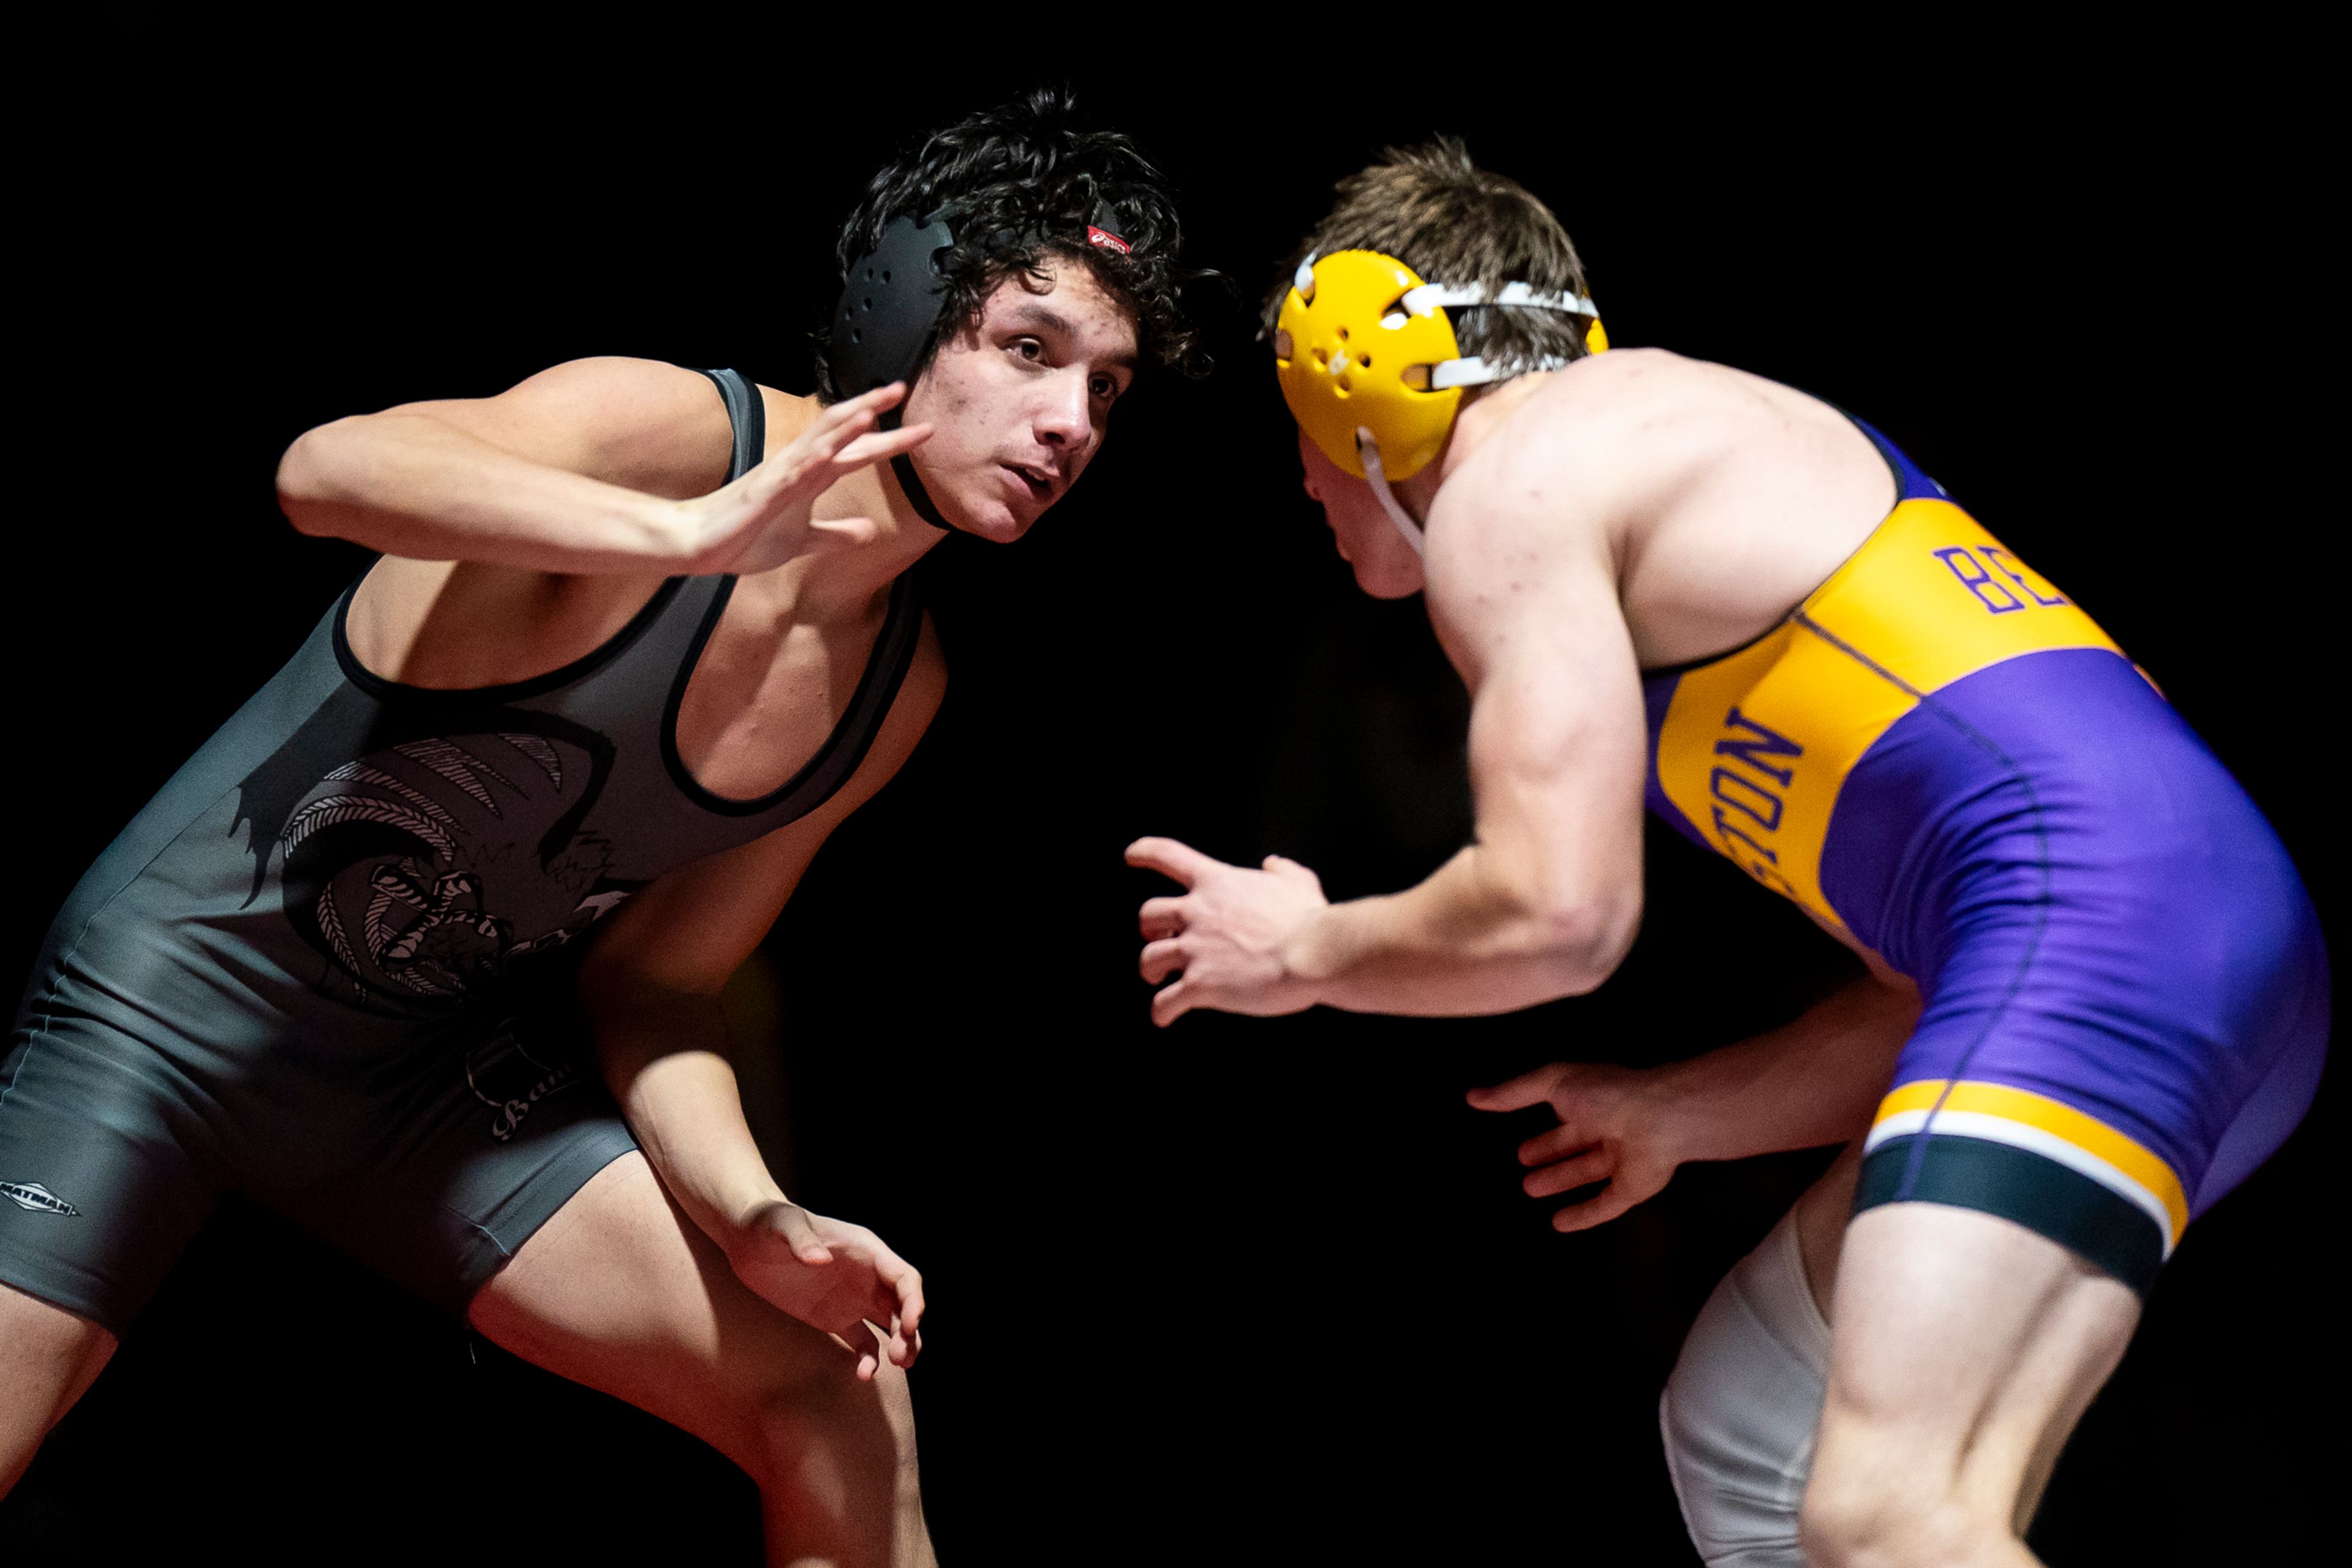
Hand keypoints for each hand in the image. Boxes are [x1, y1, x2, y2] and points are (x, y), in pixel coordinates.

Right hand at [678, 384, 932, 573]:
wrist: (704, 546)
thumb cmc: (750, 538)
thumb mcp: (805, 540)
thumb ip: (836, 532)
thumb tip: (870, 532)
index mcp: (811, 477)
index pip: (858, 452)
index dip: (891, 440)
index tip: (925, 429)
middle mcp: (798, 468)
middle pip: (840, 430)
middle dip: (870, 409)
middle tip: (901, 388)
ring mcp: (779, 478)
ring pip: (815, 443)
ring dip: (843, 426)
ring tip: (871, 408)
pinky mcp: (761, 495)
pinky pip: (788, 476)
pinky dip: (809, 462)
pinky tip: (828, 452)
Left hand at [724, 1200, 924, 1378]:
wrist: (746, 1240)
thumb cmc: (767, 1223)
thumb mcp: (782, 1226)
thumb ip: (801, 1241)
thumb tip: (820, 1260)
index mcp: (866, 1250)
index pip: (904, 1277)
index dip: (913, 1301)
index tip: (910, 1327)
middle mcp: (868, 1275)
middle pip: (904, 1305)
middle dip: (909, 1330)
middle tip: (900, 1357)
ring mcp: (854, 1298)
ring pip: (892, 1324)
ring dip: (902, 1345)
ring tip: (898, 1365)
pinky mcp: (837, 1318)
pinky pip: (864, 1342)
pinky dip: (869, 1359)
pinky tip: (863, 1375)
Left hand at [1127, 837, 1328, 1026]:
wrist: (1315, 953)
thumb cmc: (1309, 919)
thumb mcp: (1298, 882)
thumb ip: (1282, 871)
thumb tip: (1273, 864)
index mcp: (1217, 884)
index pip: (1168, 855)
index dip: (1144, 852)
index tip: (1132, 855)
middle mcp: (1197, 913)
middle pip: (1149, 915)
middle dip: (1150, 928)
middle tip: (1160, 939)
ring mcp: (1195, 950)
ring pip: (1149, 959)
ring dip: (1151, 970)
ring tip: (1159, 980)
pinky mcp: (1200, 985)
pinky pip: (1165, 1003)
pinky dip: (1161, 1011)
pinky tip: (1164, 1017)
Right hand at [1467, 1061, 1680, 1230]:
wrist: (1657, 1119)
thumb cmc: (1605, 1094)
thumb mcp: (1553, 1082)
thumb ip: (1514, 1091)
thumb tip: (1473, 1096)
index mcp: (1591, 1102)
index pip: (1563, 1118)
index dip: (1543, 1133)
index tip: (1519, 1146)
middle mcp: (1607, 1130)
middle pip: (1574, 1147)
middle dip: (1550, 1155)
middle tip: (1523, 1167)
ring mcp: (1622, 1160)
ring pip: (1587, 1174)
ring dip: (1561, 1182)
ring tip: (1530, 1190)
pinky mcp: (1631, 1189)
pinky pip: (1604, 1205)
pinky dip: (1582, 1215)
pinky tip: (1558, 1225)